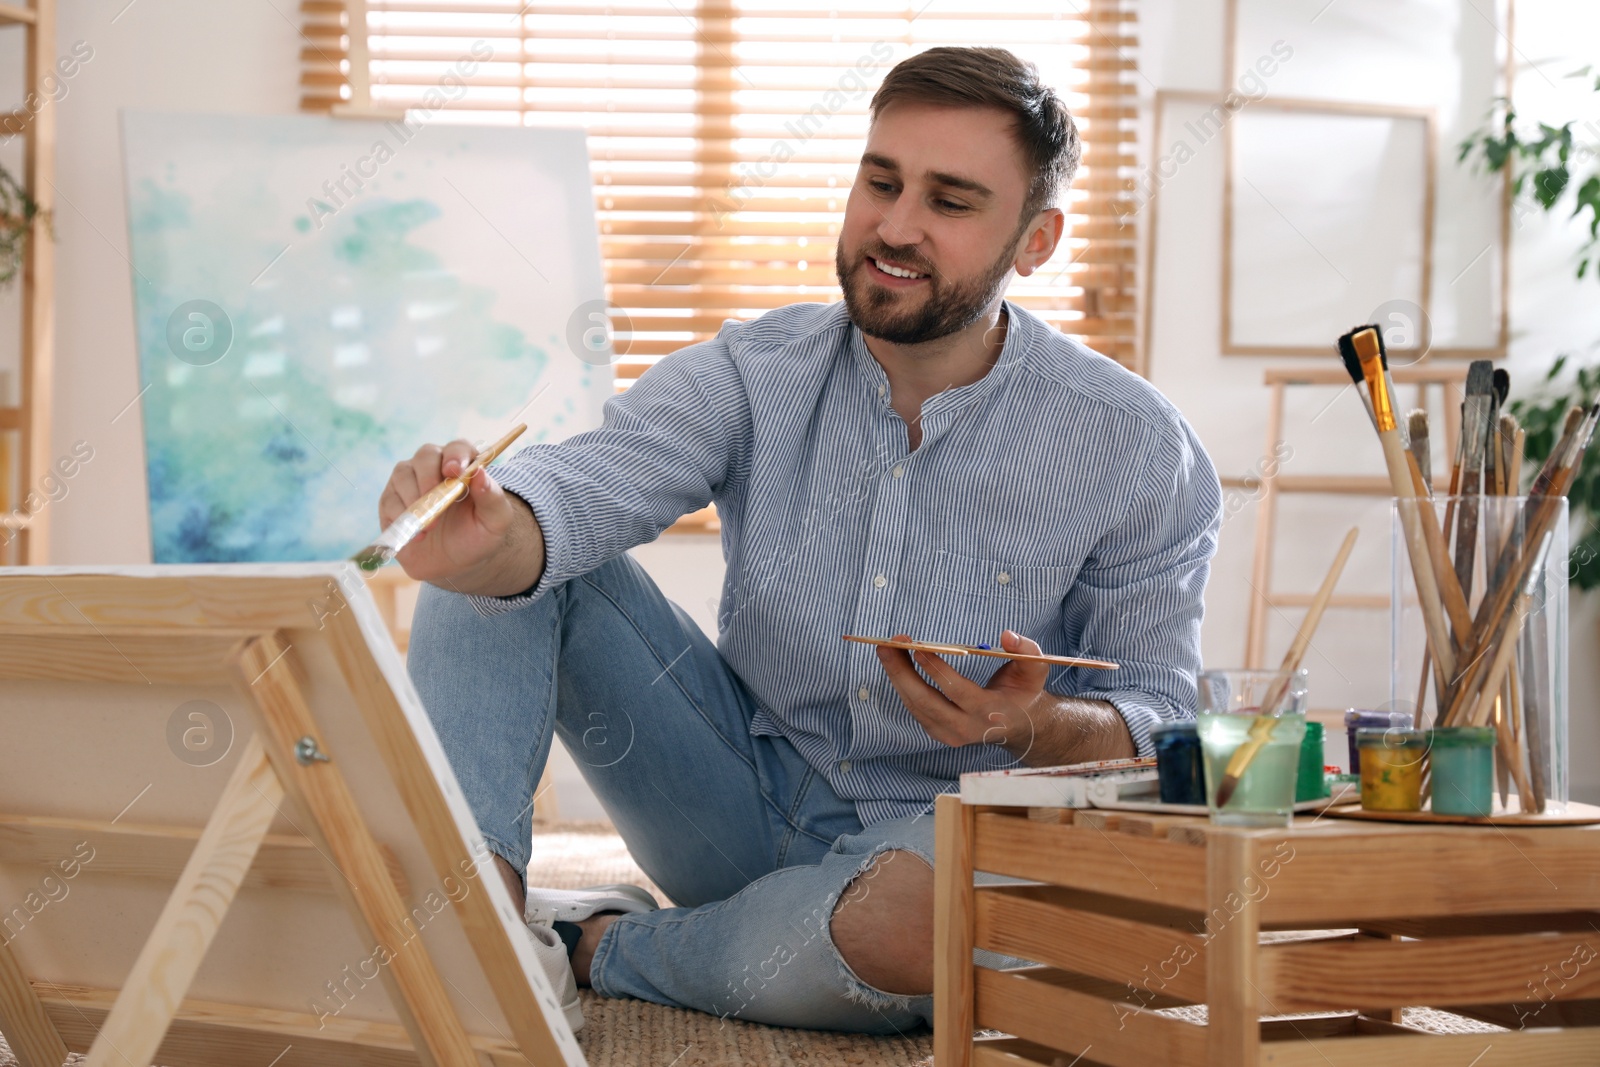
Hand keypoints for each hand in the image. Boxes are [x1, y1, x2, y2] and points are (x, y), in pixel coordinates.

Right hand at [377, 439, 541, 592]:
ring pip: (403, 473)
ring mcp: (410, 481)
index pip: (458, 448)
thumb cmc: (478, 536)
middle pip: (426, 455)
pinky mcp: (392, 501)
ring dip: (414, 500)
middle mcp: (435, 467)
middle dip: (429, 477)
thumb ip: (492, 496)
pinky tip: (417, 534)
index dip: (455, 456)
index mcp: (464, 466)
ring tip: (429, 528)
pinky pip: (389, 499)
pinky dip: (401, 516)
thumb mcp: (496, 521)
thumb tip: (480, 472)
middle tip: (436, 503)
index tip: (454, 472)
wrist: (455, 564)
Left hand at [876, 630, 1049, 755]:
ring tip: (886, 648)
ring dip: (896, 675)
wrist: (1021, 725)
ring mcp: (949, 735)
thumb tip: (1006, 635)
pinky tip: (896, 662)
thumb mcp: (1035, 669)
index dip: (936, 670)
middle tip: (886, 645)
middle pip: (926, 702)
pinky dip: (902, 684)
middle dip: (902, 672)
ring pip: (915, 705)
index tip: (918, 648)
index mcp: (989, 713)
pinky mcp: (938, 732)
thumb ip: (1026, 651)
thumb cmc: (1025, 692)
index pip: (957, 692)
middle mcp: (966, 729)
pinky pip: (914, 707)